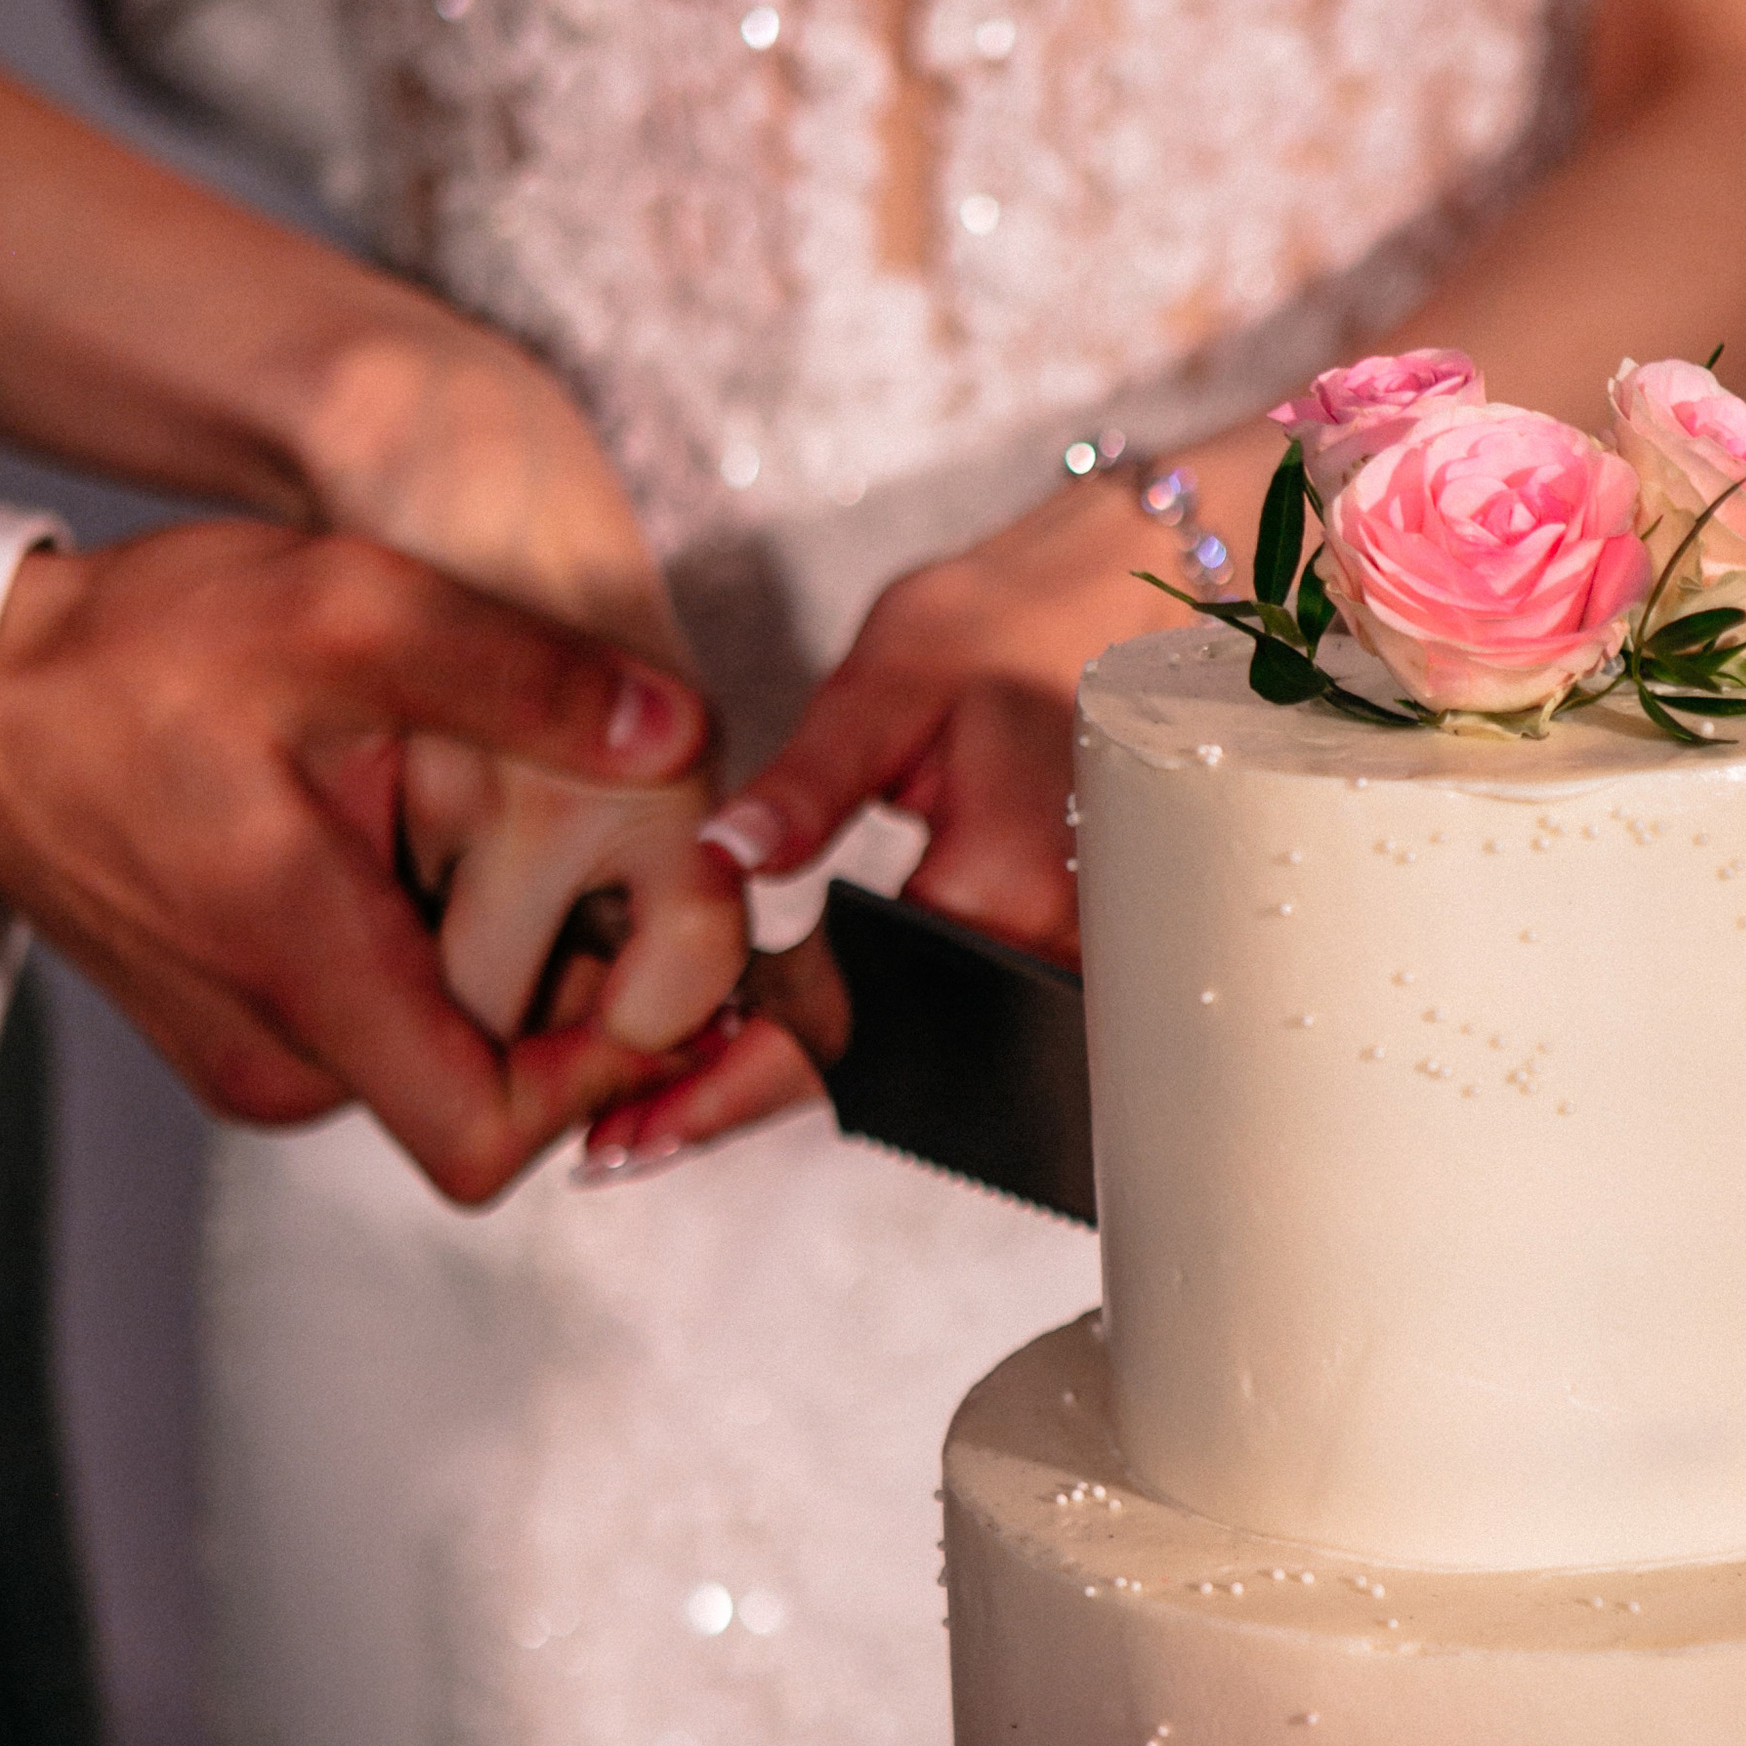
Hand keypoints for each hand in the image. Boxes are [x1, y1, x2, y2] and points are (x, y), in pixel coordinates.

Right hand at [304, 317, 751, 1069]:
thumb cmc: (139, 657)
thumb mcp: (342, 611)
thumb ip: (518, 672)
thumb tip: (678, 733)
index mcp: (304, 976)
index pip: (493, 1136)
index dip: (604, 1070)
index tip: (658, 959)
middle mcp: (283, 1061)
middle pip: (496, 1098)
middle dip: (580, 1002)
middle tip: (624, 878)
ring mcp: (263, 1061)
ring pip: (451, 1062)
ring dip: (519, 974)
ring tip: (532, 850)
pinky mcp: (253, 1037)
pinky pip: (396, 1032)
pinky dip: (452, 964)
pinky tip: (451, 859)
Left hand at [579, 423, 1285, 1170]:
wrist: (1117, 610)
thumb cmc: (1005, 627)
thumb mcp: (889, 678)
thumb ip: (808, 782)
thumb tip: (726, 855)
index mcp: (995, 890)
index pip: (844, 1034)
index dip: (725, 1094)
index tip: (630, 1136)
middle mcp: (1044, 947)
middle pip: (876, 1069)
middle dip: (745, 1101)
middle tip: (628, 1129)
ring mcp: (1065, 961)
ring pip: (914, 1056)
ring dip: (801, 1074)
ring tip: (676, 1091)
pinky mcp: (1062, 953)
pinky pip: (951, 1018)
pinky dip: (864, 1032)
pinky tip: (781, 1025)